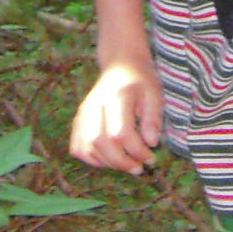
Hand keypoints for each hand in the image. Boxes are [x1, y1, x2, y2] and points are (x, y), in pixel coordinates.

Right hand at [70, 60, 164, 175]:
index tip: (151, 158)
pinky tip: (109, 159)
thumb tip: (151, 143)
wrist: (121, 63)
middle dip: (121, 162)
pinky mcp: (78, 119)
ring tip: (126, 164)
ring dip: (107, 164)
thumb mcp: (155, 94)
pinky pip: (78, 147)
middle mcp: (95, 104)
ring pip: (87, 148)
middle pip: (100, 142)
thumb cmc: (140, 80)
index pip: (120, 133)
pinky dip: (92, 159)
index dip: (136, 151)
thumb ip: (153, 118)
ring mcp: (83, 112)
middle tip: (139, 168)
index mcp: (117, 96)